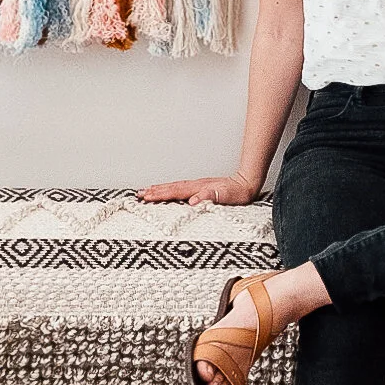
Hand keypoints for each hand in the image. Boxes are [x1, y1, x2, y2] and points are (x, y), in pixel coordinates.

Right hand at [137, 173, 258, 205]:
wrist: (246, 184)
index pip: (174, 192)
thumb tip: (192, 201)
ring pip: (174, 187)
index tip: (146, 197)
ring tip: (146, 191)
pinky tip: (166, 192)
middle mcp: (195, 186)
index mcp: (198, 188)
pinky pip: (179, 188)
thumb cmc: (237, 193)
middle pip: (170, 188)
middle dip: (154, 191)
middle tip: (138, 195)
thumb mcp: (225, 197)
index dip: (160, 195)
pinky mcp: (200, 188)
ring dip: (159, 189)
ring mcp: (196, 186)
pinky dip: (169, 189)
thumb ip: (208, 197)